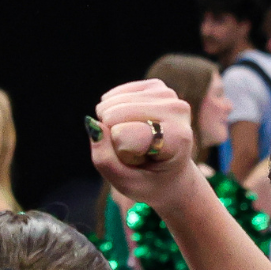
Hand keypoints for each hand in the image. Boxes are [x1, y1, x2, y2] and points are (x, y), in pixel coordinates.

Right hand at [89, 80, 208, 213]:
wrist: (172, 173)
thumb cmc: (150, 181)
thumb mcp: (126, 184)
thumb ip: (104, 160)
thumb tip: (92, 123)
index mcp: (178, 138)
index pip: (122, 134)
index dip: (120, 153)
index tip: (141, 162)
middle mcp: (177, 109)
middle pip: (113, 114)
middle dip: (115, 137)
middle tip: (137, 151)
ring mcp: (167, 93)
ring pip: (109, 104)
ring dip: (114, 126)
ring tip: (137, 140)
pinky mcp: (155, 85)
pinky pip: (111, 96)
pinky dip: (113, 114)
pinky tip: (133, 125)